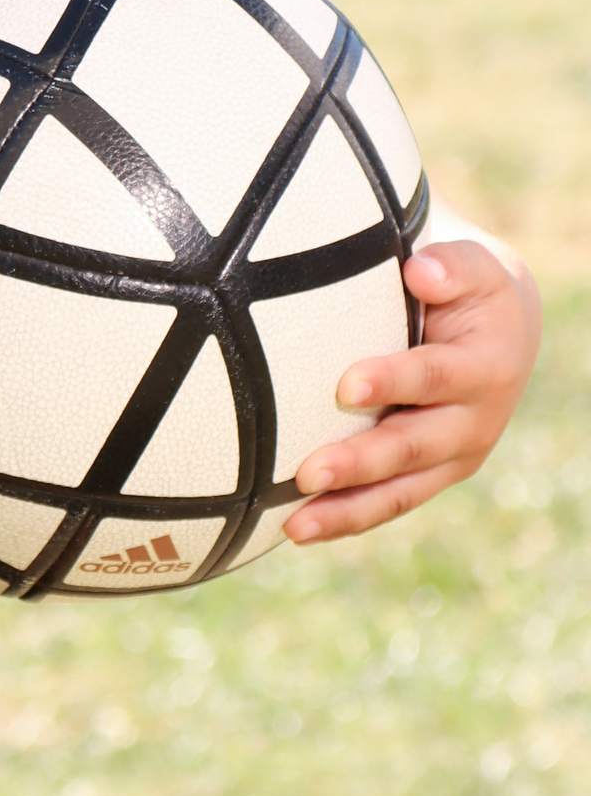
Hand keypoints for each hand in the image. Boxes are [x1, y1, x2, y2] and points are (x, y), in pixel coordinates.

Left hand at [284, 228, 540, 544]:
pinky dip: (346, 519)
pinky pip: (387, 503)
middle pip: (412, 447)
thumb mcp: (473, 268)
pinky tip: (296, 530)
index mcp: (484, 369)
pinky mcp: (429, 477)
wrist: (501, 335)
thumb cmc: (469, 291)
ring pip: (399, 492)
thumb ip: (452, 266)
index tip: (345, 386)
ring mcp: (451, 459)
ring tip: (295, 526)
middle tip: (308, 472)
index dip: (393, 382)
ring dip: (347, 510)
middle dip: (360, 462)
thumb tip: (420, 271)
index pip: (433, 377)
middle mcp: (473, 423)